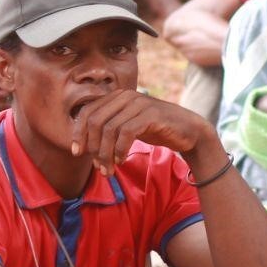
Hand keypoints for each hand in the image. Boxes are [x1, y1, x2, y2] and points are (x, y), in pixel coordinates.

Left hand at [70, 90, 213, 173]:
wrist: (190, 131)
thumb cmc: (157, 130)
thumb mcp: (129, 126)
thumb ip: (109, 128)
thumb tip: (83, 143)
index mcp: (117, 96)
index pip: (87, 112)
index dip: (78, 133)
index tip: (77, 153)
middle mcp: (126, 96)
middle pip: (96, 121)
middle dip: (93, 147)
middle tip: (97, 166)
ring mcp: (139, 104)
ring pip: (109, 129)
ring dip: (105, 154)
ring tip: (108, 169)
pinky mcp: (151, 115)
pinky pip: (126, 133)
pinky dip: (120, 149)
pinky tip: (121, 160)